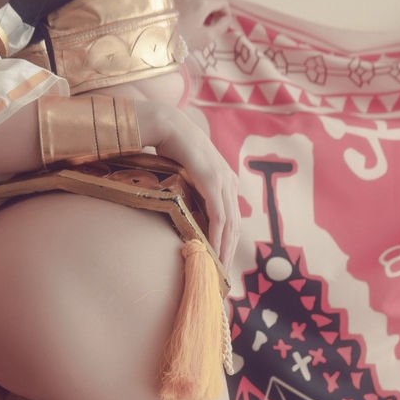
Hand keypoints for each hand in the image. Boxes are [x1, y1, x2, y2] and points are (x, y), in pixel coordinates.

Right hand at [132, 100, 240, 275]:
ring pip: (229, 224)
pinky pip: (219, 215)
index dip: (228, 241)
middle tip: (223, 275)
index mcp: (225, 179)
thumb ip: (188, 191)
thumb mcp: (182, 174)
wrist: (165, 124)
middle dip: (229, 251)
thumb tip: (181, 210)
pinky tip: (213, 251)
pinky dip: (218, 236)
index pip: (231, 217)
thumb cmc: (168, 148)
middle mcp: (229, 180)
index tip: (221, 261)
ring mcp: (223, 180)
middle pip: (235, 225)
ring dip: (224, 249)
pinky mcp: (213, 181)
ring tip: (218, 270)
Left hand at [169, 0, 233, 54]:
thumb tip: (227, 19)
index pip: (222, 1)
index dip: (225, 11)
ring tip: (197, 1)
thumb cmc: (180, 42)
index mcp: (202, 5)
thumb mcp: (204, 39)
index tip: (220, 20)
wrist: (151, 39)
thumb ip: (220, 27)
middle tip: (210, 11)